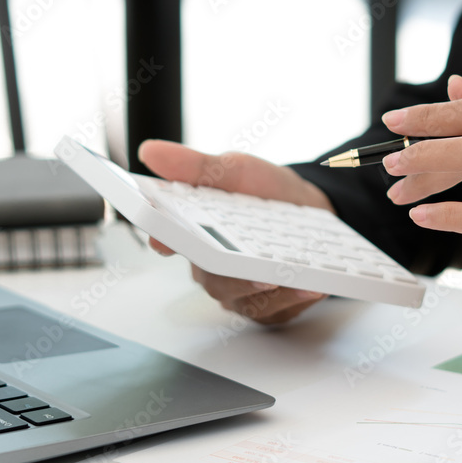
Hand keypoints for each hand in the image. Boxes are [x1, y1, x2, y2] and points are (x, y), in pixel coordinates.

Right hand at [138, 140, 334, 323]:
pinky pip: (274, 311)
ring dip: (269, 291)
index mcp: (196, 232)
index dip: (166, 241)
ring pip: (243, 299)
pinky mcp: (266, 306)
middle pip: (211, 279)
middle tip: (253, 269)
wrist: (310, 209)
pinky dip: (292, 299)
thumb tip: (150, 152)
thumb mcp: (235, 170)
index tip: (165, 241)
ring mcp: (238, 289)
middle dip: (232, 276)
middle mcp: (211, 266)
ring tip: (292, 277)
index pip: (170, 240)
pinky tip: (311, 286)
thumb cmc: (265, 192)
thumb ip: (196, 166)